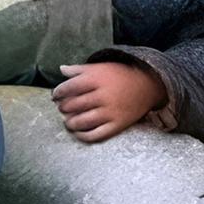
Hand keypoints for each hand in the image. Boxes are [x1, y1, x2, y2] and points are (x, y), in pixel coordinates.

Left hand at [52, 61, 166, 143]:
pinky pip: (95, 135)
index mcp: (96, 79)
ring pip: (81, 122)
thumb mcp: (99, 67)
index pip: (68, 88)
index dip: (58, 93)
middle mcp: (103, 95)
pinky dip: (82, 136)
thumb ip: (79, 69)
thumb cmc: (118, 75)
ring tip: (67, 120)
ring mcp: (110, 112)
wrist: (147, 84)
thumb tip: (60, 69)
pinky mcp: (117, 125)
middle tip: (62, 108)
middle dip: (63, 108)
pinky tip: (78, 132)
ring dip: (69, 123)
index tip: (56, 96)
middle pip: (73, 105)